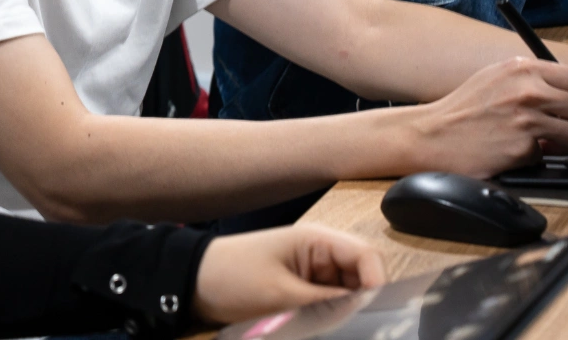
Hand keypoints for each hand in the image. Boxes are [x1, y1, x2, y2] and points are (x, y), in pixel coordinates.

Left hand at [193, 225, 384, 323]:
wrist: (192, 283)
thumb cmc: (232, 278)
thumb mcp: (282, 294)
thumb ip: (327, 302)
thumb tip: (365, 308)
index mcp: (317, 241)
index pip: (366, 256)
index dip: (376, 283)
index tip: (372, 313)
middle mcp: (319, 253)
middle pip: (360, 277)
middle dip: (361, 302)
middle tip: (353, 326)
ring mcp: (311, 272)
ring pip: (346, 294)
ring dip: (343, 312)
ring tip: (332, 327)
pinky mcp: (301, 289)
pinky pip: (328, 303)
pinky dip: (328, 316)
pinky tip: (320, 327)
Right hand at [403, 58, 567, 176]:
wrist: (431, 135)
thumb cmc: (464, 109)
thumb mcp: (498, 78)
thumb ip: (534, 80)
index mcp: (524, 67)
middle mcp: (528, 88)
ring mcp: (526, 118)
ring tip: (550, 144)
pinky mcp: (522, 147)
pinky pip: (553, 154)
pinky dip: (543, 156)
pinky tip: (521, 151)